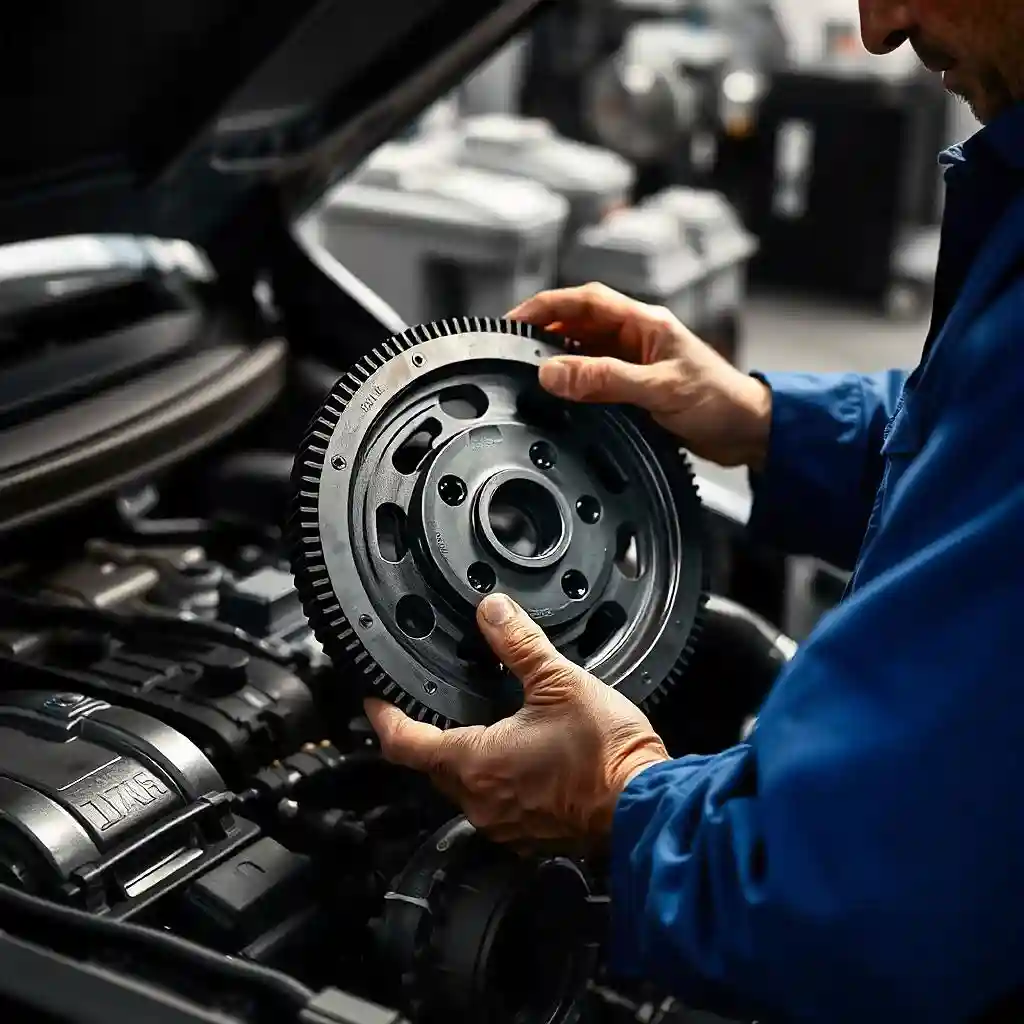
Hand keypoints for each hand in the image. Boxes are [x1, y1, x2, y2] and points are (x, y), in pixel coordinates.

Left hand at [364, 593, 669, 849]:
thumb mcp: (559, 682)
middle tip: (429, 708)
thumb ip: (519, 644)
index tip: (375, 702)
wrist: (645, 806)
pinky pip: (496, 807)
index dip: (384, 718)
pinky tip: (520, 763)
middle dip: (426, 737)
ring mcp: (505, 825)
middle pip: (432, 767)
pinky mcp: (530, 837)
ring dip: (466, 761)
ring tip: (482, 728)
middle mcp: (480, 802)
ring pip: (465, 789)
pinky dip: (497, 782)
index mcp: (475, 762)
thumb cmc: (607, 756)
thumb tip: (493, 612)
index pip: (405, 743)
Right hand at [507, 282, 771, 469]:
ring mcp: (635, 362)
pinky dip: (573, 383)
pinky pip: (594, 378)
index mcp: (645, 323)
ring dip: (557, 359)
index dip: (547, 305)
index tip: (514, 319)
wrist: (748, 432)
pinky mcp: (635, 387)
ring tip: (528, 372)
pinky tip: (560, 396)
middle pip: (578, 323)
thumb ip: (605, 380)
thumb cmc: (719, 402)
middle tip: (512, 348)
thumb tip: (552, 373)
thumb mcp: (658, 389)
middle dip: (544, 332)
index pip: (585, 301)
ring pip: (584, 351)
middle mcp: (636, 337)